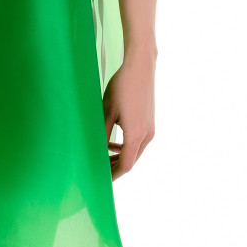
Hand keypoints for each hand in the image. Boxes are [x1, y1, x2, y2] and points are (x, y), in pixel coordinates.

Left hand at [103, 52, 155, 179]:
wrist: (140, 67)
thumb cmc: (122, 87)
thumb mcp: (107, 111)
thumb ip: (103, 133)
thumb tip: (96, 150)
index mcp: (136, 135)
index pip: (125, 165)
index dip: (113, 174)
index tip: (101, 179)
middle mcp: (147, 135)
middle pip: (131, 161)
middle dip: (115, 167)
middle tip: (99, 170)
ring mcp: (150, 129)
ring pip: (135, 151)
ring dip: (120, 156)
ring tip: (104, 157)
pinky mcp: (149, 122)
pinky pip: (138, 141)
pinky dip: (126, 145)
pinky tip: (113, 142)